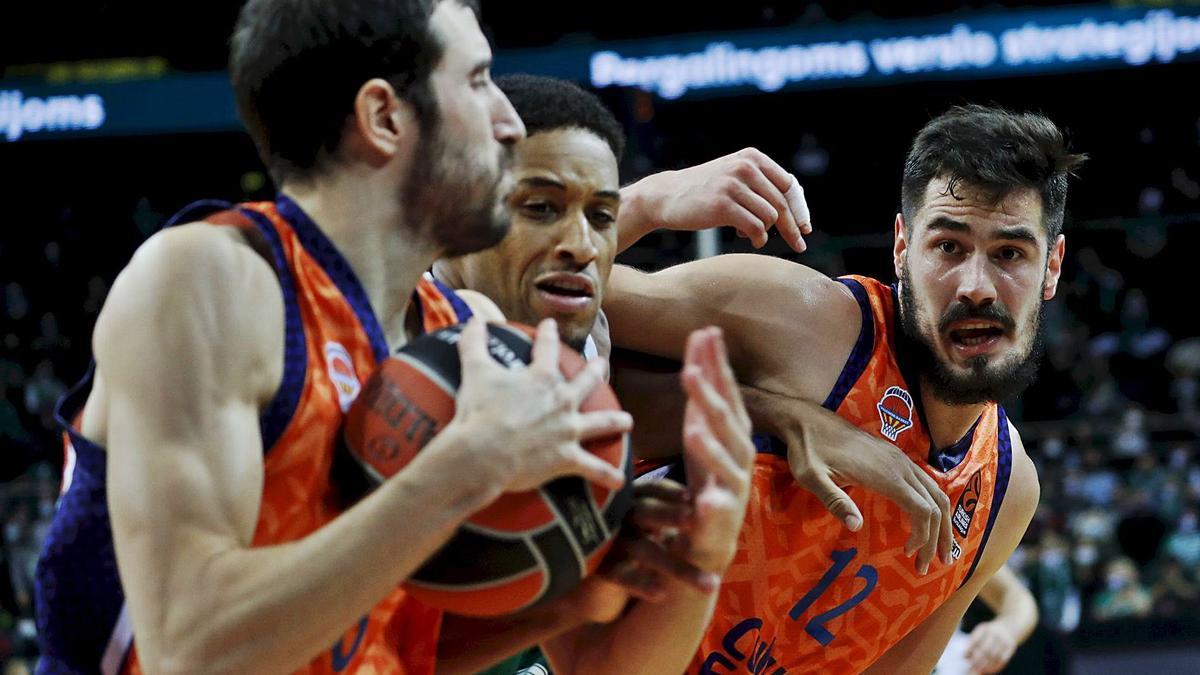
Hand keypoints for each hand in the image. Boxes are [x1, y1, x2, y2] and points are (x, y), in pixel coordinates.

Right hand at [450, 318, 631, 492]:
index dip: (548, 334)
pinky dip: (607, 475)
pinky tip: (620, 481)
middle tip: (602, 364)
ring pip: (601, 422)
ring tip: (627, 421)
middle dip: (596, 371)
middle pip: (585, 382)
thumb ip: (474, 344)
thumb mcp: (475, 371)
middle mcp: (561, 401)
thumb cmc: (479, 411)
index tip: (551, 326)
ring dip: (616, 421)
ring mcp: (568, 430)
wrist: (484, 453)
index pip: (546, 349)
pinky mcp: (567, 458)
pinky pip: (593, 468)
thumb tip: (472, 321)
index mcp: (540, 378)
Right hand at [584, 479, 719, 613]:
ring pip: (643, 550)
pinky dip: (640, 584)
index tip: (698, 499)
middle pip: (647, 512)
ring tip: (710, 586)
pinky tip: (662, 594)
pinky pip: (620, 576)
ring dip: (677, 567)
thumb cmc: (627, 541)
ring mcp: (606, 542)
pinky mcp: (598, 569)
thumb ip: (673, 509)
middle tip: (696, 521)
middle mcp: (618, 516)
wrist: (590, 576)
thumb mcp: (647, 523)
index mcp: (632, 499)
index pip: (655, 489)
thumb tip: (718, 496)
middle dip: (672, 516)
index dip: (676, 494)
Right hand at [630, 148, 811, 251]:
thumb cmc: (703, 191)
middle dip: (792, 228)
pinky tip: (749, 240)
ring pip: (770, 216)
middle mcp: (745, 167)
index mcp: (752, 158)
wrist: (665, 196)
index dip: (800, 209)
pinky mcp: (723, 205)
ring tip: (750, 234)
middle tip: (799, 246)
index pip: (788, 186)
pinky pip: (755, 227)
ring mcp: (733, 185)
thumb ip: (760, 186)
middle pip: (782, 203)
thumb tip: (794, 209)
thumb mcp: (733, 178)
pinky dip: (757, 238)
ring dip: (765, 231)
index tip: (805, 228)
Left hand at [677, 327, 755, 572]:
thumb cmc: (705, 472)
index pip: (727, 391)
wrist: (709, 533)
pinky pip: (718, 509)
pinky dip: (712, 504)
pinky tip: (704, 500)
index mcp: (732, 430)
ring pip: (727, 463)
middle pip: (726, 421)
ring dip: (711, 447)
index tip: (707, 333)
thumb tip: (700, 336)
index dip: (717, 363)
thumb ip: (701, 388)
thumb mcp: (699, 424)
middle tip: (688, 371)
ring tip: (693, 430)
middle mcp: (739, 453)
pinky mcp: (723, 516)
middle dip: (710, 396)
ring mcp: (734, 485)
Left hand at [749, 388, 951, 574]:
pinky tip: (927, 521)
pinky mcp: (894, 456)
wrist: (807, 419)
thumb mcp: (812, 477)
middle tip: (929, 565)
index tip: (909, 555)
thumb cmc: (808, 450)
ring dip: (941, 522)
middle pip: (936, 503)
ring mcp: (899, 459)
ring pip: (935, 492)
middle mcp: (899, 465)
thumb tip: (857, 526)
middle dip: (938, 536)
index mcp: (885, 473)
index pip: (922, 509)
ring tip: (940, 550)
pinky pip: (925, 483)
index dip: (923, 536)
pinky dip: (933, 505)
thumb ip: (834, 500)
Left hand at [964, 620, 1017, 673]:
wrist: (1008, 627)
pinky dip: (995, 667)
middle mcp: (995, 633)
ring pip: (994, 656)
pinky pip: (1002, 659)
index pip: (976, 639)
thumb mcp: (980, 632)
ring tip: (978, 671)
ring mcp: (1004, 640)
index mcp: (984, 628)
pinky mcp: (1010, 648)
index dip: (969, 649)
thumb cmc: (988, 633)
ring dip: (985, 666)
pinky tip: (988, 671)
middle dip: (977, 660)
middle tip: (971, 668)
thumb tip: (966, 658)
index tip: (964, 657)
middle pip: (985, 649)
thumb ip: (973, 643)